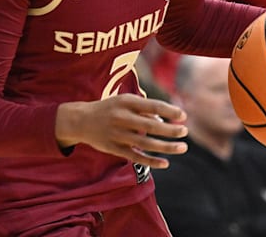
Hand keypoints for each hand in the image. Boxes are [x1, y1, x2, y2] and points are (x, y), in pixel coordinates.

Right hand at [56, 94, 187, 167]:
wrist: (81, 120)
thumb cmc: (109, 109)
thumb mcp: (124, 101)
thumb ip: (144, 109)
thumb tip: (164, 121)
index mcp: (126, 102)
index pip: (153, 106)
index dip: (170, 111)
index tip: (183, 116)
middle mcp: (122, 117)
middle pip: (151, 126)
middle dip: (171, 130)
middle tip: (184, 132)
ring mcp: (117, 134)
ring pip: (146, 143)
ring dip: (166, 147)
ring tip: (182, 147)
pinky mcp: (114, 148)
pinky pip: (136, 156)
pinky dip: (151, 161)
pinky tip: (165, 163)